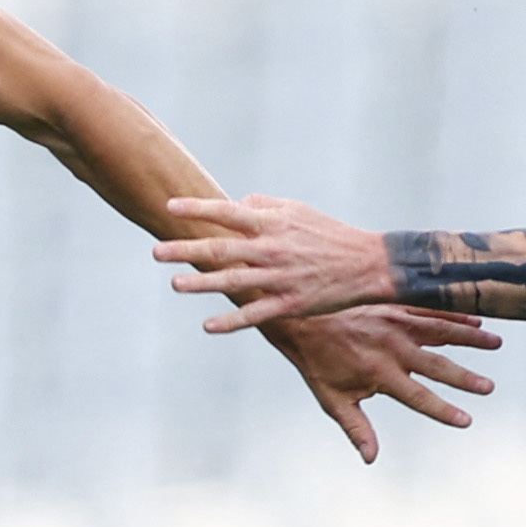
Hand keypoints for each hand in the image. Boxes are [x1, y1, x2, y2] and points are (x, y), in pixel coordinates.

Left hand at [152, 195, 395, 329]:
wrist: (368, 265)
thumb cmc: (329, 234)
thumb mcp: (299, 210)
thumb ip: (264, 204)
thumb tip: (236, 201)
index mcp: (272, 223)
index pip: (228, 213)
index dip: (198, 209)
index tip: (170, 207)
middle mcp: (271, 249)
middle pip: (221, 248)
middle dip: (186, 249)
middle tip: (157, 251)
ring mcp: (279, 278)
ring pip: (233, 281)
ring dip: (201, 284)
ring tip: (174, 285)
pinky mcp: (289, 304)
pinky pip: (255, 314)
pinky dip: (231, 321)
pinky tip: (208, 325)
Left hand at [261, 305, 497, 462]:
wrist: (300, 315)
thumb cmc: (317, 361)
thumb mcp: (332, 400)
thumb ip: (356, 428)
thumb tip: (371, 458)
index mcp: (381, 374)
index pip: (419, 397)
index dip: (443, 410)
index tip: (467, 420)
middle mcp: (394, 348)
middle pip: (437, 366)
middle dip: (466, 378)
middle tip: (490, 387)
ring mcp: (397, 323)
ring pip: (441, 331)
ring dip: (470, 338)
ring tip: (495, 343)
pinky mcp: (396, 304)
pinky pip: (431, 309)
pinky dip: (454, 314)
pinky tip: (477, 318)